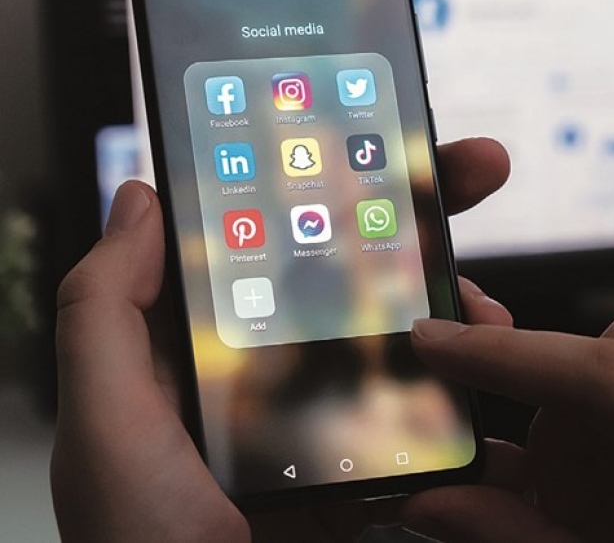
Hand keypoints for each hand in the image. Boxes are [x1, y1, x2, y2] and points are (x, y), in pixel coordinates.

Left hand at [51, 137, 509, 542]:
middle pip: (359, 261)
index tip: (379, 131)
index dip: (328, 177)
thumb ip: (106, 307)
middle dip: (424, 208)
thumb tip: (139, 197)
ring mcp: (331, 402)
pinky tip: (485, 355)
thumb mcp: (106, 416)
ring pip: (405, 324)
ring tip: (487, 295)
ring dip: (457, 295)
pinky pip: (424, 399)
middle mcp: (279, 355)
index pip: (279, 231)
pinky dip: (464, 373)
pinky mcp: (369, 452)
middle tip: (477, 167)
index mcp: (216, 333)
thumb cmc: (139, 539)